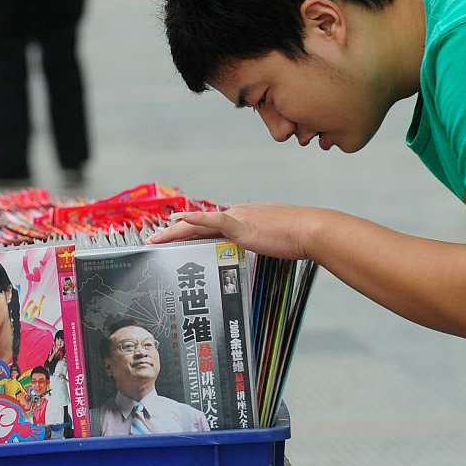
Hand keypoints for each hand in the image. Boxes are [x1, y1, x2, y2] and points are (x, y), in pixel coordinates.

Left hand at [147, 203, 325, 259]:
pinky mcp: (240, 225)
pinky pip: (211, 220)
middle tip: (156, 240)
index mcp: (245, 217)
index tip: (179, 240)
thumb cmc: (299, 237)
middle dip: (175, 233)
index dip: (193, 231)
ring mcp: (238, 218)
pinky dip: (194, 219)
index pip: (213, 225)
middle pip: (199, 223)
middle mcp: (238, 213)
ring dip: (174, 232)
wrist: (310, 230)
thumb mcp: (277, 239)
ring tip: (156, 239)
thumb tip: (262, 252)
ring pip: (198, 223)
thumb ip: (264, 243)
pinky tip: (178, 220)